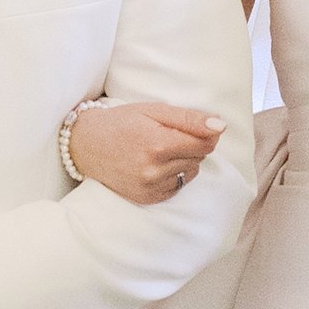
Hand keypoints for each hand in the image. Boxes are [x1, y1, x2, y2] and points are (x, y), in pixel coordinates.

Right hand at [66, 99, 225, 204]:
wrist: (87, 145)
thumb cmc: (122, 122)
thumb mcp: (154, 110)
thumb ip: (190, 118)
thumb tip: (221, 127)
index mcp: (158, 144)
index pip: (205, 143)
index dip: (204, 133)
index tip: (193, 127)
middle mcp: (155, 170)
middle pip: (199, 158)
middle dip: (191, 146)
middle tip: (166, 136)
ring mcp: (150, 187)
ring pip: (191, 173)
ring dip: (183, 161)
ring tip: (159, 151)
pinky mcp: (148, 198)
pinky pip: (178, 186)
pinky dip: (173, 175)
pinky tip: (154, 165)